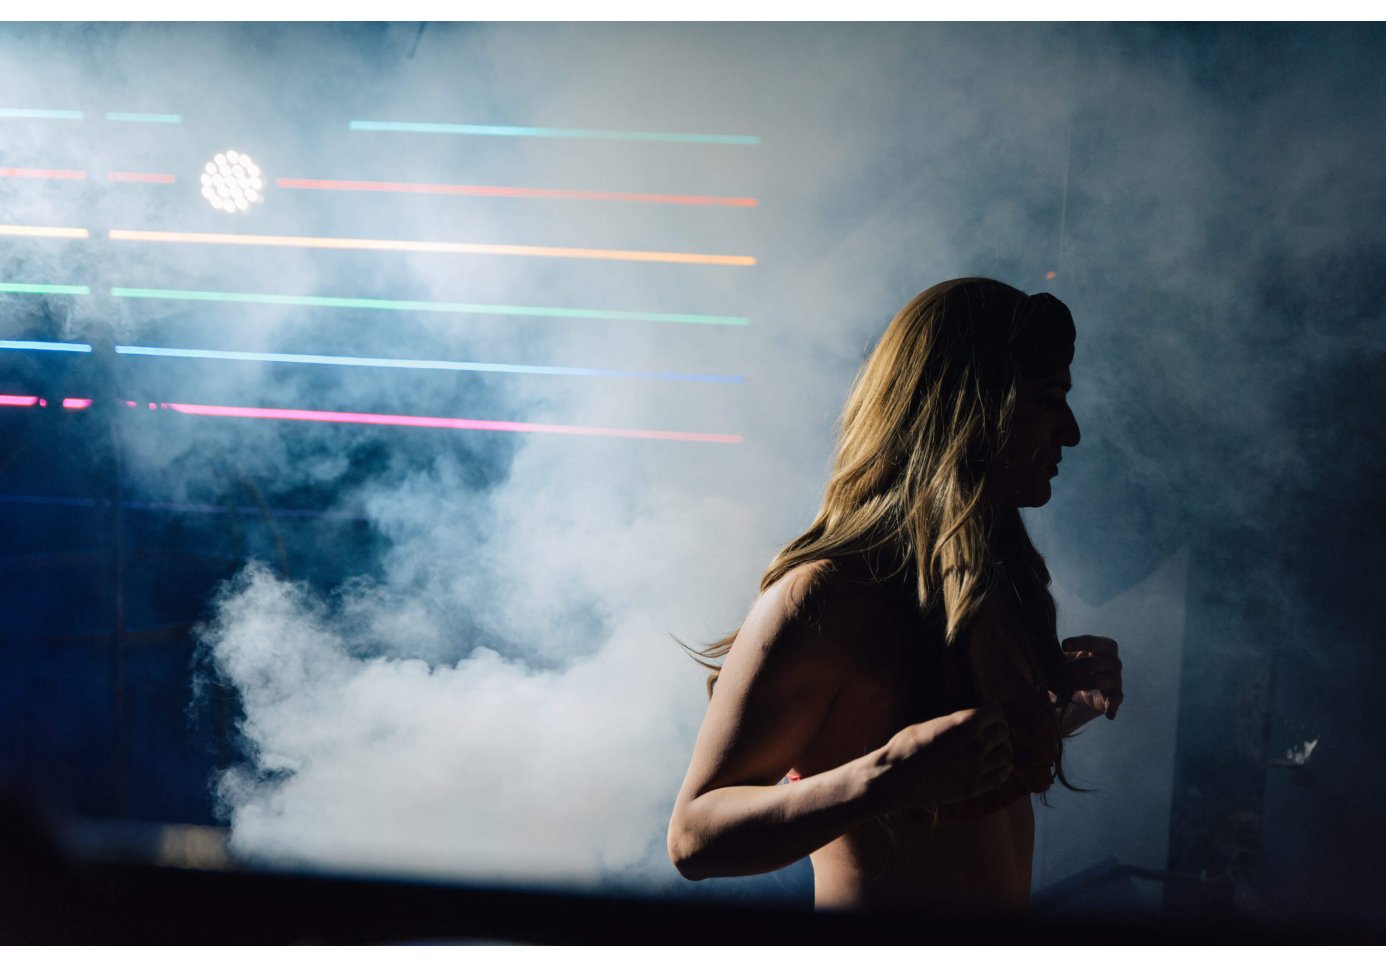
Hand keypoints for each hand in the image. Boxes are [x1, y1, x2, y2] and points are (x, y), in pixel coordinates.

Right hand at [872, 703, 1013, 809]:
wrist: (895, 777)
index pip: (996, 712)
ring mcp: (976, 767)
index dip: (994, 710)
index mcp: (966, 723)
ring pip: (1006, 755)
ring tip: (995, 748)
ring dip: (1002, 749)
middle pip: (1003, 732)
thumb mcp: (932, 723)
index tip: (991, 712)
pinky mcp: (973, 787)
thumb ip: (957, 723)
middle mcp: (976, 744)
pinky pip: (1000, 776)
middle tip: (993, 729)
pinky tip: (1000, 766)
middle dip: (998, 728)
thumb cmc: (907, 746)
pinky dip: (1004, 769)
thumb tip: (972, 722)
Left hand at [1058, 635, 1122, 721]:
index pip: (1092, 642)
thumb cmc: (1071, 671)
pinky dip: (1113, 706)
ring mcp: (1115, 679)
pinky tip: (1108, 714)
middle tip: (1057, 673)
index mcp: (1100, 647)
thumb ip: (1054, 662)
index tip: (1064, 646)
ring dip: (1083, 684)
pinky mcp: (1116, 696)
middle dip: (1076, 667)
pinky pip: (1117, 699)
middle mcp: (1111, 661)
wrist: (1079, 695)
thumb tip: (1041, 671)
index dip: (1079, 642)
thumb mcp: (1062, 664)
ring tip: (1067, 691)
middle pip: (1098, 661)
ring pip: (1104, 679)